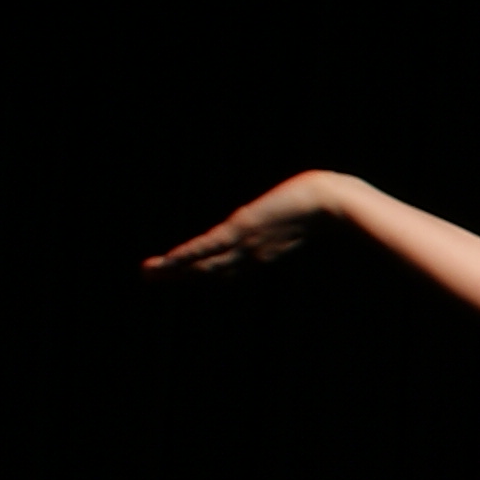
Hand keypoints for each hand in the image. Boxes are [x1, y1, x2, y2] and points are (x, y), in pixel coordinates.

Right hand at [144, 172, 345, 274]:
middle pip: (211, 270)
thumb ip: (298, 218)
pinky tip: (168, 262)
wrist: (333, 204)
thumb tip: (302, 203)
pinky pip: (209, 247)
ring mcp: (247, 245)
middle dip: (182, 274)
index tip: (186, 274)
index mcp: (266, 252)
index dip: (205, 271)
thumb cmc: (326, 205)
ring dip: (174, 269)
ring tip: (147, 272)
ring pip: (205, 263)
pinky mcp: (244, 231)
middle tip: (151, 276)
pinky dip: (187, 257)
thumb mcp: (306, 215)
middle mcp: (253, 255)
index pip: (229, 267)